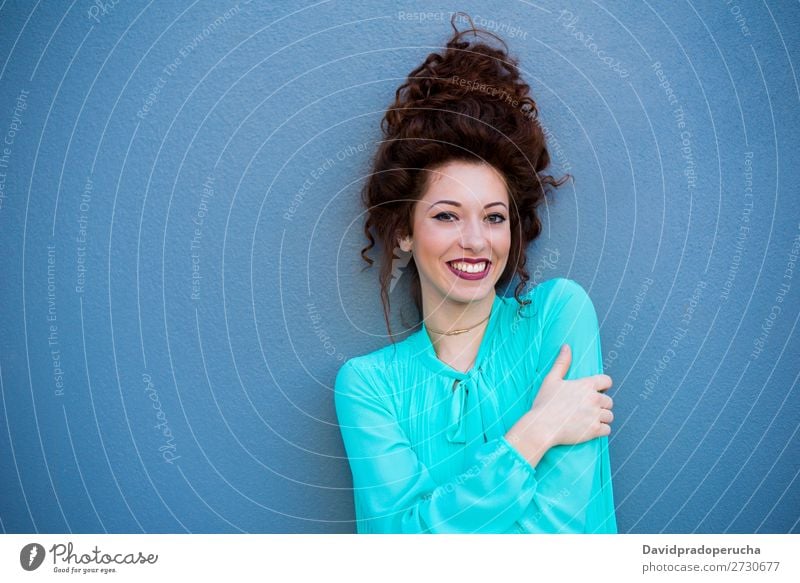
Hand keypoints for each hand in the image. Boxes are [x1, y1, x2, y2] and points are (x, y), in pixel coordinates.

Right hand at [505, 344, 613, 464]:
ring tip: (588, 420)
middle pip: (609, 401)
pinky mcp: (594, 430)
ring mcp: (595, 415)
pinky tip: (590, 429)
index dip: (603, 386)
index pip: (607, 381)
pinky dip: (601, 430)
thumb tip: (566, 346)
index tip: (597, 391)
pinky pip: (607, 430)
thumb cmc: (545, 403)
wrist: (541, 427)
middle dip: (601, 405)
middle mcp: (594, 399)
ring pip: (609, 416)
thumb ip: (562, 363)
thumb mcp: (551, 380)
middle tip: (587, 409)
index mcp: (586, 385)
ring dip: (601, 418)